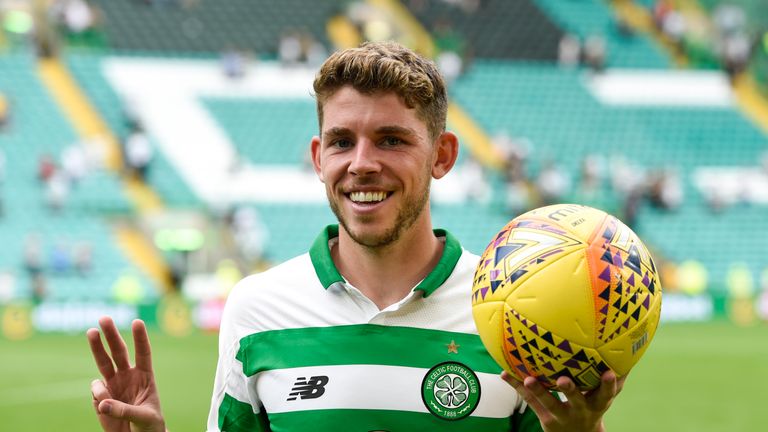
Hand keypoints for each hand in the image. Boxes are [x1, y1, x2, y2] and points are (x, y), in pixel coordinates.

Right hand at [87, 317, 165, 431]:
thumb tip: (102, 403)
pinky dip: (98, 394)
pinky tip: (105, 406)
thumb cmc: (148, 426)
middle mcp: (128, 375)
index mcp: (145, 376)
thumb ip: (125, 410)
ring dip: (96, 346)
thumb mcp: (144, 418)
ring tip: (92, 332)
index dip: (140, 338)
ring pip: (103, 362)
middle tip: (104, 318)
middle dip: (111, 334)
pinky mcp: (100, 397)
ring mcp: (113, 384)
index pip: (143, 353)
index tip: (137, 322)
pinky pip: (96, 390)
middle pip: (118, 351)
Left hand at [502, 370, 625, 431]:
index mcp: (597, 403)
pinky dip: (516, 386)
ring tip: (527, 378)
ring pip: (548, 402)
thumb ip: (614, 378)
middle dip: (571, 391)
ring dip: (537, 390)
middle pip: (576, 401)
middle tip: (564, 380)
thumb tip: (628, 350)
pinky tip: (504, 373)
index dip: (607, 385)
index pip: (605, 394)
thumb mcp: (604, 396)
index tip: (609, 372)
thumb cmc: (593, 406)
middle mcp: (580, 411)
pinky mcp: (545, 417)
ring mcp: (561, 415)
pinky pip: (530, 401)